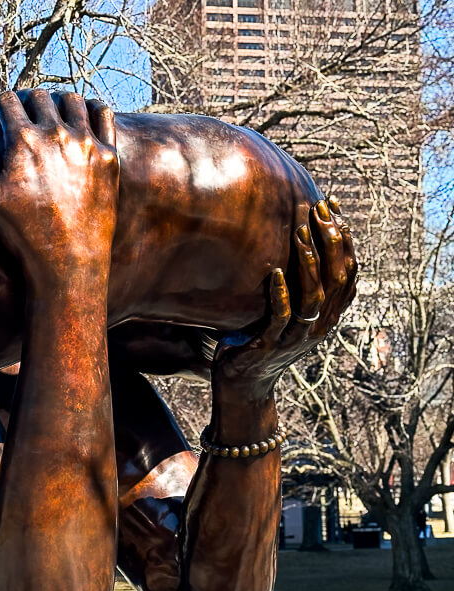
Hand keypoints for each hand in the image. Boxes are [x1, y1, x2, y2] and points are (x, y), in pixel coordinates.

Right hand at [0, 89, 118, 291]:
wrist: (68, 261)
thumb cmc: (21, 232)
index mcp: (23, 140)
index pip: (8, 100)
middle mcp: (56, 134)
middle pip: (39, 96)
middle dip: (26, 100)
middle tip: (22, 113)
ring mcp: (86, 143)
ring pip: (71, 99)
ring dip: (56, 101)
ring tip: (50, 114)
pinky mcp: (108, 155)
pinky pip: (101, 113)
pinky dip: (89, 107)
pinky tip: (80, 117)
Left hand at [212, 196, 357, 401]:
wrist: (242, 384)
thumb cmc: (259, 340)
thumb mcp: (286, 313)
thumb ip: (295, 286)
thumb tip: (292, 243)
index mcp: (327, 315)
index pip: (348, 271)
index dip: (345, 238)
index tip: (334, 207)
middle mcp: (319, 325)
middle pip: (337, 278)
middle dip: (330, 240)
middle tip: (319, 209)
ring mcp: (297, 337)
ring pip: (314, 296)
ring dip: (308, 263)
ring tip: (300, 233)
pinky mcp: (271, 345)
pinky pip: (281, 317)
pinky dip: (281, 294)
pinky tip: (275, 273)